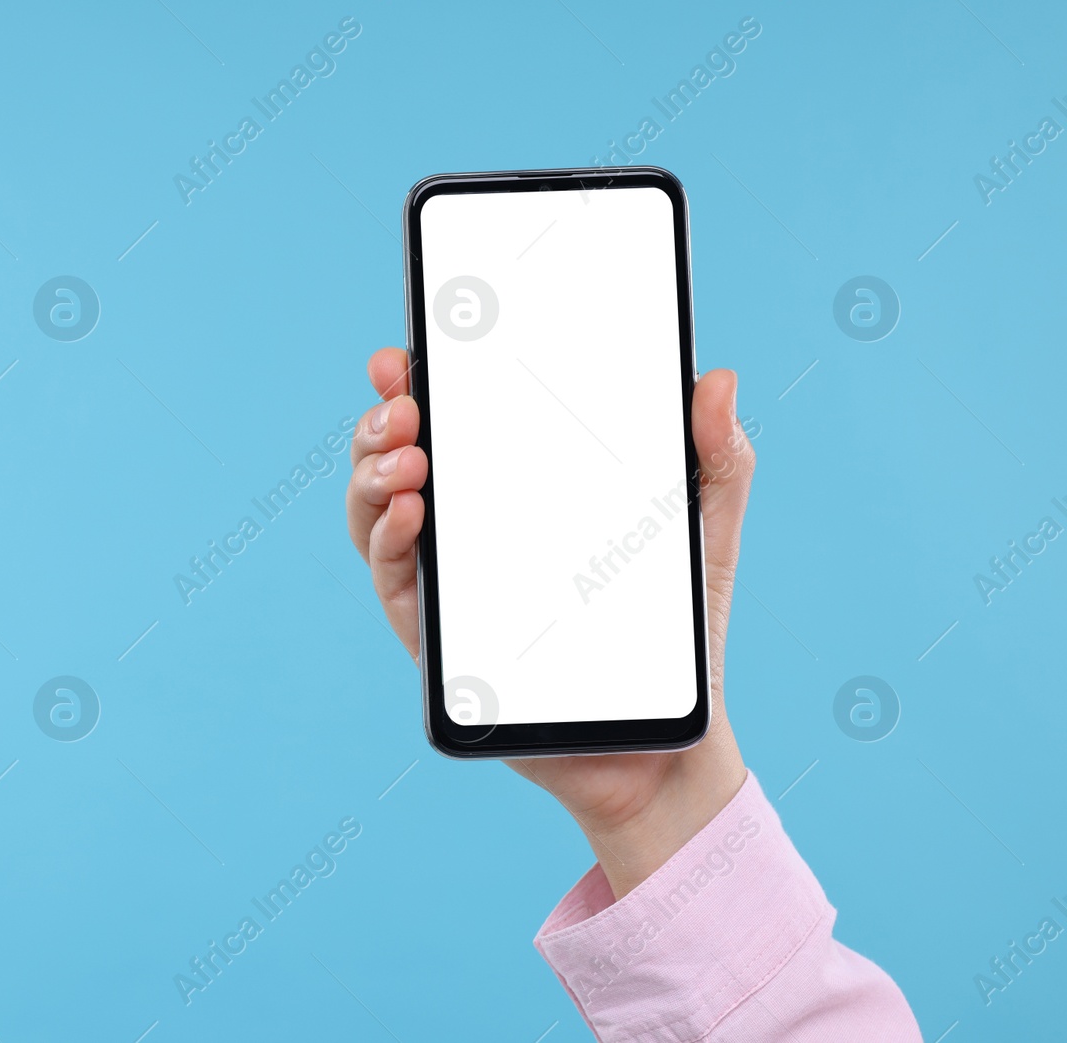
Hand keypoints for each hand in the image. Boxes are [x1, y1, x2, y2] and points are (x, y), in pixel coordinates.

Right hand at [346, 347, 754, 897]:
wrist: (666, 739)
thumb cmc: (677, 634)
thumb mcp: (705, 532)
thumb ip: (717, 457)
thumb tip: (716, 378)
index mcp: (516, 495)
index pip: (456, 425)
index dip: (419, 382)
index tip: (408, 349)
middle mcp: (467, 534)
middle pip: (398, 460)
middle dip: (382, 416)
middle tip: (402, 395)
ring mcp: (448, 584)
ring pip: (377, 514)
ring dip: (372, 472)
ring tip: (406, 450)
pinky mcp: (439, 640)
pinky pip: (393, 582)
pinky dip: (387, 539)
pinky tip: (413, 510)